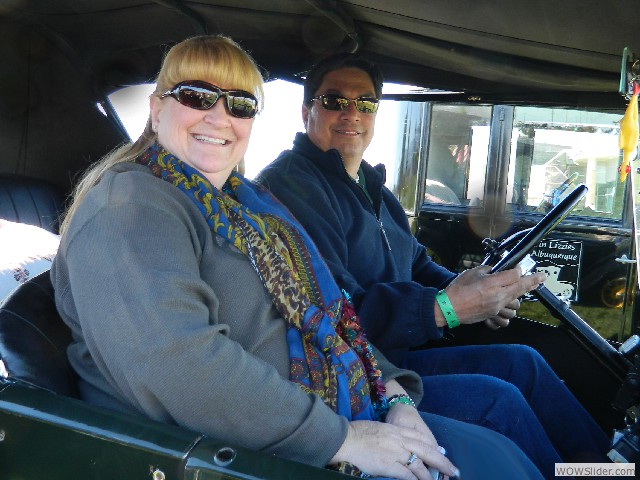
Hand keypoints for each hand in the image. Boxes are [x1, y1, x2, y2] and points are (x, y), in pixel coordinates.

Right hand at [329, 418, 457, 479]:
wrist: (346, 438)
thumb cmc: (357, 433)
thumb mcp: (378, 428)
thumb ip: (390, 436)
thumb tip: (397, 444)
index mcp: (396, 430)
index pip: (420, 437)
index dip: (432, 446)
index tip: (441, 452)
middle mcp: (400, 440)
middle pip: (426, 450)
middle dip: (441, 461)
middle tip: (453, 470)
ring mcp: (396, 453)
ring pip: (419, 464)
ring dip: (430, 475)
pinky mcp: (389, 465)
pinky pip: (407, 475)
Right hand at [435, 266, 544, 327]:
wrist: (448, 308)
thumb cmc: (457, 290)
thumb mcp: (471, 273)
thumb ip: (486, 270)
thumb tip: (495, 271)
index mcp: (492, 283)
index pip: (515, 274)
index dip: (518, 269)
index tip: (519, 267)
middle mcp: (498, 296)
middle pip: (521, 287)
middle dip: (534, 281)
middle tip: (542, 277)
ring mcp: (497, 307)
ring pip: (517, 302)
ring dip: (519, 295)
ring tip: (517, 290)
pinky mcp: (493, 315)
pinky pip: (508, 314)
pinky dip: (510, 309)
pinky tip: (509, 305)